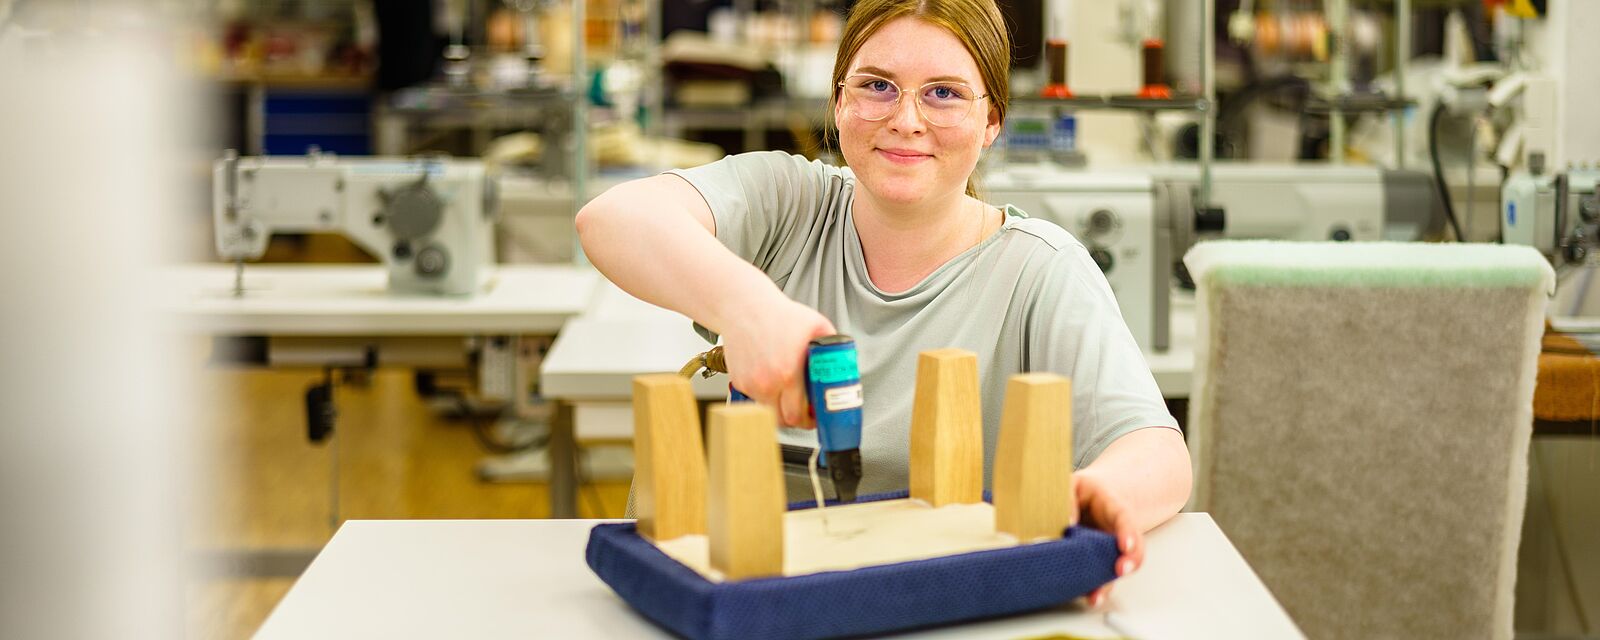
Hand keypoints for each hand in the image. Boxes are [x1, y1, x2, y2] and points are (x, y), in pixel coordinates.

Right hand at [717, 293, 835, 427]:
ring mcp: (750, 384)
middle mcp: (766, 383)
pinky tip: (772, 380)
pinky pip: (755, 399)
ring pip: (768, 411)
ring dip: (780, 407)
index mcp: (788, 373)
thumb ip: (833, 347)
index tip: (815, 416)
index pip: (798, 415)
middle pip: (783, 421)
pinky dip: (765, 396)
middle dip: (797, 419)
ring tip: (788, 394)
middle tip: (805, 410)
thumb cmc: (779, 315)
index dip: (809, 420)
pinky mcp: (738, 381)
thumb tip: (846, 362)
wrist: (745, 307)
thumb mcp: (817, 325)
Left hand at [1074, 470, 1142, 608]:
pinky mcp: (1096, 563)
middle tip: (1120, 570)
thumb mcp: (1072, 484)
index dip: (1128, 532)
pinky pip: (1099, 577)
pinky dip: (1094, 589)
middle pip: (1130, 549)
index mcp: (1113, 508)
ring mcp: (1107, 550)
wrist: (1086, 499)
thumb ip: (1068, 498)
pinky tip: (1088, 597)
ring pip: (1114, 569)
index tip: (1126, 545)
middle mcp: (1115, 533)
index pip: (1125, 519)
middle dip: (1128, 561)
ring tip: (1096, 596)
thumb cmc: (1079, 491)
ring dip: (1107, 584)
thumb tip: (1066, 522)